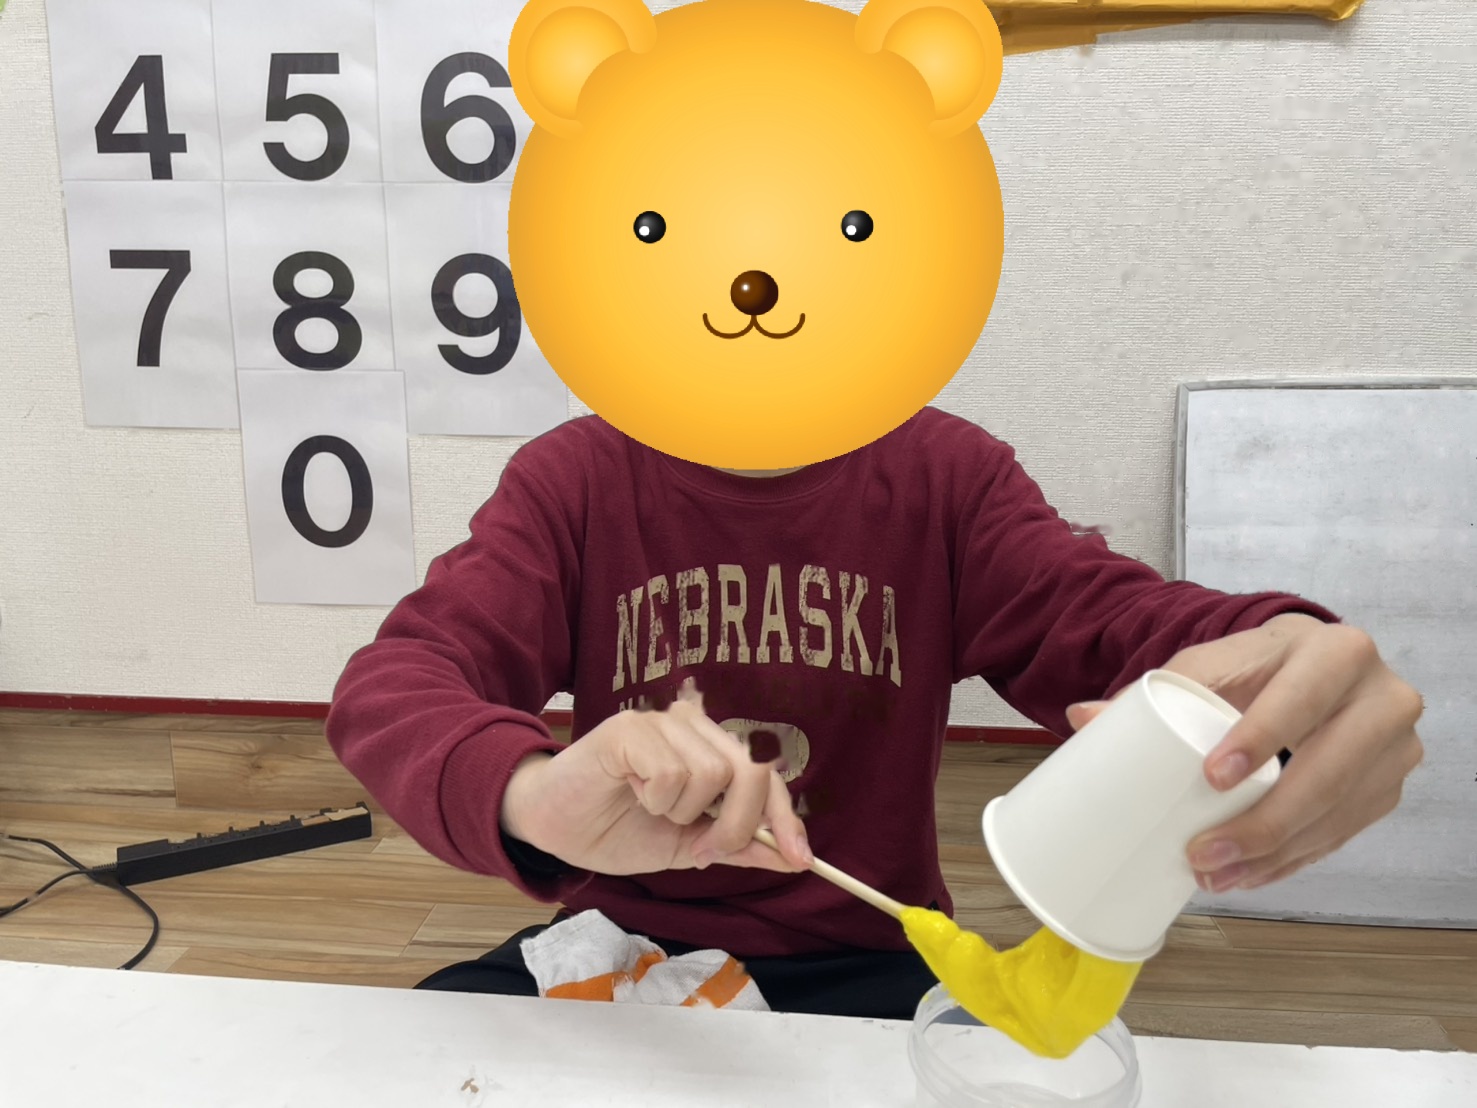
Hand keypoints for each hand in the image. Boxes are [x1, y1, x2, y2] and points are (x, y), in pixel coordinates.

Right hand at [500, 680, 812, 875]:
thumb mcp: (688, 848)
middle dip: (735, 825)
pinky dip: (654, 799)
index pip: (767, 777)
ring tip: (649, 808)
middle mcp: (694, 724)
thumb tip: (791, 857)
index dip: (786, 818)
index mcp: (712, 748)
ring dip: (680, 812)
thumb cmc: (618, 829)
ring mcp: (663, 722)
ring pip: (711, 775)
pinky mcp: (631, 729)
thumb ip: (737, 846)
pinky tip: (630, 792)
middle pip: (752, 771)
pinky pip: (671, 774)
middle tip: (699, 848)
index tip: (801, 861)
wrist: (555, 828)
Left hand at [1064, 614, 1423, 893]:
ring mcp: (1395, 747)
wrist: (1314, 668)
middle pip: (1330, 770)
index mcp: (1333, 651)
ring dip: (1275, 854)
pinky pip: (1344, 835)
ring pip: (1339, 813)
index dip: (1263, 737)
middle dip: (1265, 823)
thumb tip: (1081, 719)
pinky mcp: (1389, 787)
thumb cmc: (1256, 667)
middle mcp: (1380, 696)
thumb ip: (1150, 692)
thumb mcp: (1210, 666)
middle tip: (1205, 854)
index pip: (1303, 696)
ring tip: (1216, 876)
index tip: (1214, 778)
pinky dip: (1293, 860)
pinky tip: (1251, 876)